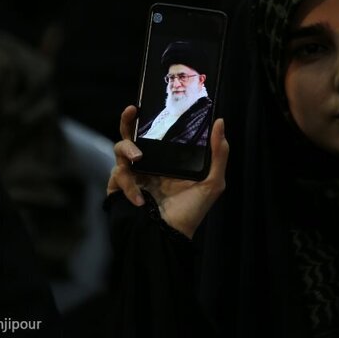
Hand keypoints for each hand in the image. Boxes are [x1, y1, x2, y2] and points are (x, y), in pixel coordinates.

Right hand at [107, 105, 228, 238]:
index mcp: (167, 158)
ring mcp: (132, 174)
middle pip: (131, 134)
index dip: (150, 116)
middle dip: (128, 120)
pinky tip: (141, 198)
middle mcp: (148, 163)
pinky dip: (129, 185)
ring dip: (128, 150)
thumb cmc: (191, 210)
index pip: (155, 132)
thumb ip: (218, 153)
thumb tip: (220, 122)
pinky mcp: (119, 187)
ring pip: (120, 149)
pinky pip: (118, 175)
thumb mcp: (212, 182)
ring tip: (138, 158)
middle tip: (133, 111)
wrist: (170, 236)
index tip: (150, 103)